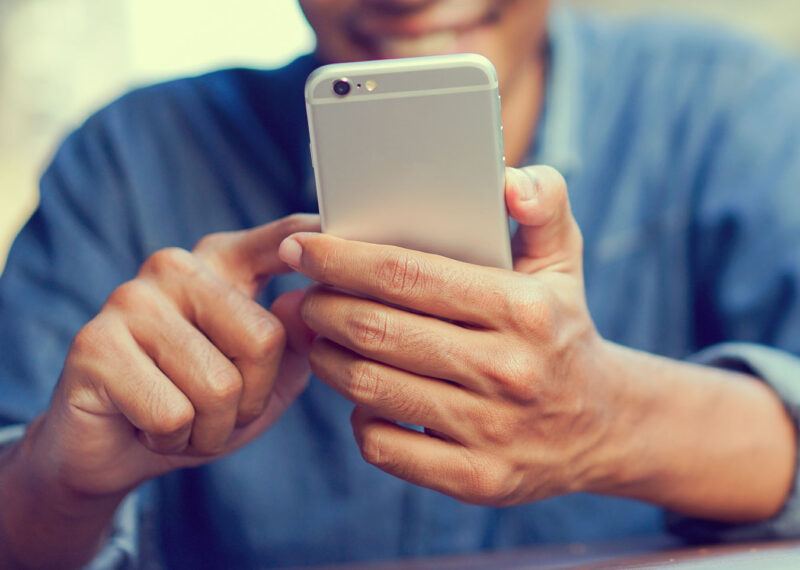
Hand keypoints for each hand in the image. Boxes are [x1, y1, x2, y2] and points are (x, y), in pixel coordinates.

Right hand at [26, 214, 319, 498]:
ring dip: (211, 429)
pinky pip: (173, 414)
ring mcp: (131, 300)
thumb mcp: (262, 384)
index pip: (279, 242)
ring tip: (182, 422)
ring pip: (219, 386)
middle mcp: (176, 268)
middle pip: (263, 339)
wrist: (113, 452)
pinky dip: (172, 442)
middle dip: (252, 401)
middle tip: (218, 414)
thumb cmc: (197, 409)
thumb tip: (309, 304)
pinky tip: (146, 429)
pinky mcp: (96, 345)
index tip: (343, 228)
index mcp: (221, 267)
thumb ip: (293, 347)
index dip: (314, 237)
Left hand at [278, 167, 616, 505]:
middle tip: (304, 294)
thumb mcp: (563, 260)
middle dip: (323, 307)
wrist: (603, 425)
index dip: (341, 258)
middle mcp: (508, 371)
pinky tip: (363, 396)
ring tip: (320, 336)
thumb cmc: (562, 330)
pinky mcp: (477, 479)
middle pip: (377, 330)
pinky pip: (383, 446)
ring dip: (328, 358)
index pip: (407, 275)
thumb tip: (509, 180)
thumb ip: (543, 204)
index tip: (301, 247)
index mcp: (523, 308)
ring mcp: (492, 432)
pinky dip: (358, 417)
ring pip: (371, 388)